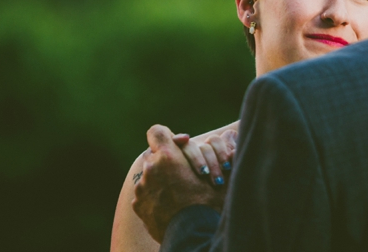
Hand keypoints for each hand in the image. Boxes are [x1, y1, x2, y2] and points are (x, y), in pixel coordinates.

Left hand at [132, 125, 226, 242]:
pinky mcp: (138, 205)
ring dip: (160, 180)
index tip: (178, 146)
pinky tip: (170, 206)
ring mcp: (142, 187)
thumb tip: (228, 135)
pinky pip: (145, 194)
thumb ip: (215, 151)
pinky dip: (155, 197)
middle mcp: (151, 168)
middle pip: (154, 155)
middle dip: (166, 161)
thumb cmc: (211, 203)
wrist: (194, 235)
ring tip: (177, 193)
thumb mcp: (221, 171)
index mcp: (169, 157)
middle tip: (182, 174)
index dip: (167, 137)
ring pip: (149, 175)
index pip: (157, 132)